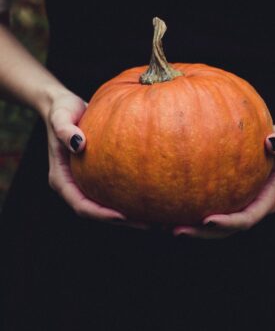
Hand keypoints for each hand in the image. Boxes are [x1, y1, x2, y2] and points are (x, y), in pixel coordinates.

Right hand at [45, 90, 146, 228]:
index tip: (123, 216)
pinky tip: (153, 195)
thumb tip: (79, 144)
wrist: (66, 106)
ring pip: (108, 205)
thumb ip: (64, 129)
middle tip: (150, 224)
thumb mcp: (60, 116)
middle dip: (122, 221)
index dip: (101, 214)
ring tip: (157, 216)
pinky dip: (131, 196)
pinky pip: (116, 190)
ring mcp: (87, 182)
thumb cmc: (62, 110)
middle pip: (97, 212)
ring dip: (130, 214)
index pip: (81, 205)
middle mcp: (74, 185)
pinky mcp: (99, 175)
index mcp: (62, 180)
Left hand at [173, 124, 274, 238]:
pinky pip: (202, 207)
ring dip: (189, 227)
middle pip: (224, 231)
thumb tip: (272, 143)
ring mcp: (234, 207)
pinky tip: (163, 208)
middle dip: (201, 234)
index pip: (246, 219)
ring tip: (162, 225)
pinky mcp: (222, 200)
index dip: (228, 224)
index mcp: (265, 202)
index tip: (208, 221)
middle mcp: (248, 209)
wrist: (274, 147)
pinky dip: (185, 210)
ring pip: (210, 225)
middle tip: (176, 231)